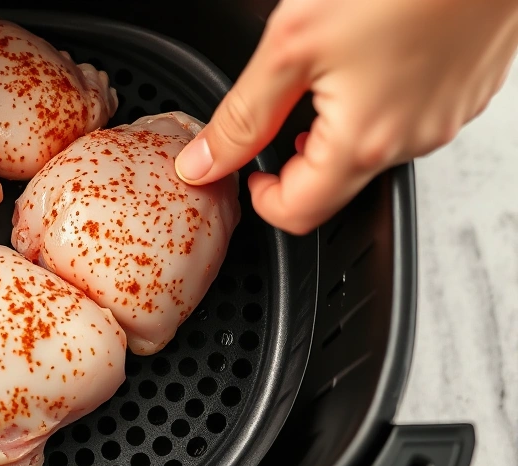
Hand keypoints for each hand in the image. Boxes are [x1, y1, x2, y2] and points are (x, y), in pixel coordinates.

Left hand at [174, 0, 517, 233]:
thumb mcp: (292, 45)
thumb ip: (242, 116)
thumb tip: (203, 162)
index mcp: (364, 143)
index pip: (299, 215)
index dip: (261, 199)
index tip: (248, 170)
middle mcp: (412, 142)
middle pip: (336, 184)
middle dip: (297, 159)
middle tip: (280, 114)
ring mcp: (446, 118)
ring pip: (373, 148)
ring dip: (338, 128)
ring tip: (326, 74)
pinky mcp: (466, 91)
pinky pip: (409, 117)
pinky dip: (378, 102)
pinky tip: (370, 56)